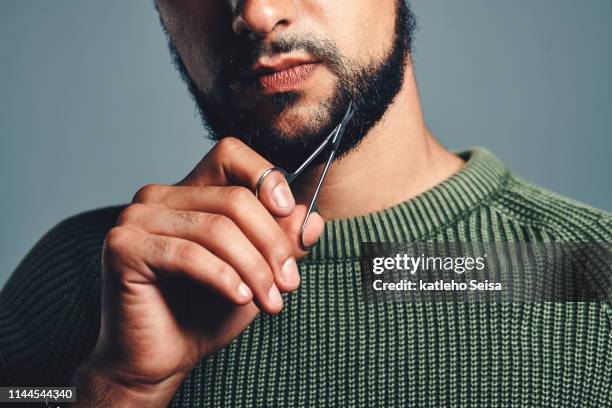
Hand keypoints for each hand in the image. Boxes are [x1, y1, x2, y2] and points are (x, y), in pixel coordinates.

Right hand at [73, 138, 324, 405]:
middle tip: (288, 282)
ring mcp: (136, 219)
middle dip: (271, 244)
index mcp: (188, 195)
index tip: (289, 212)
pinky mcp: (123, 248)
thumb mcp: (256, 274)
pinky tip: (240, 299)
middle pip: (234, 198)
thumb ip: (281, 243)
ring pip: (217, 228)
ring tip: (270, 301)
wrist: (160, 362)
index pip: (230, 154)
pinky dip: (224, 278)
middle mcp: (158, 198)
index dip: (265, 176)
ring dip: (254, 268)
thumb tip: (311, 217)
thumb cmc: (204, 315)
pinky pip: (190, 255)